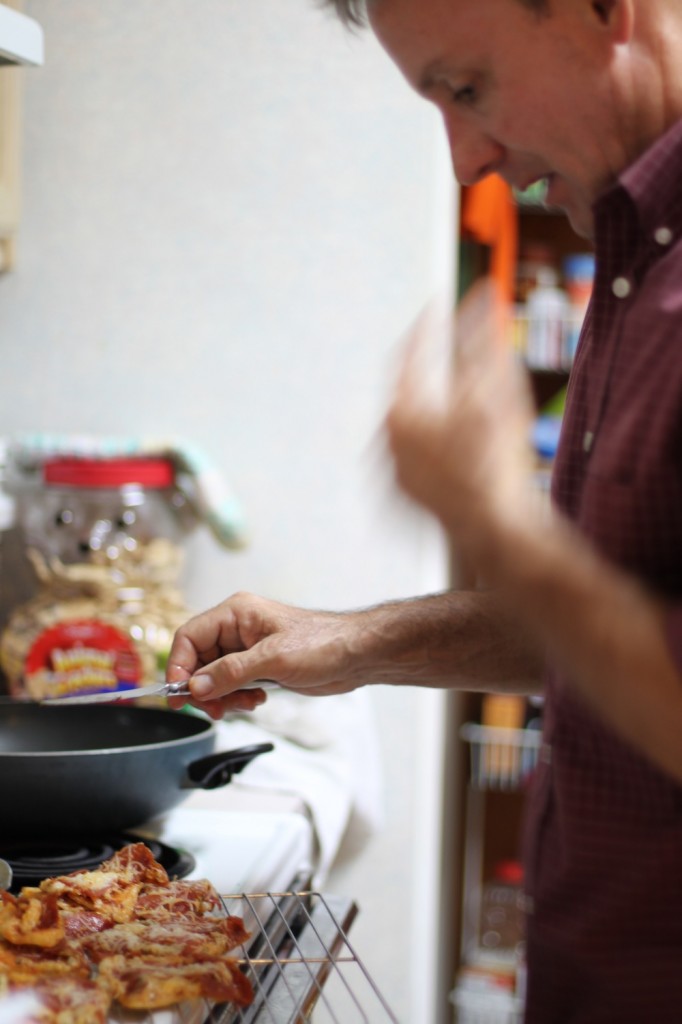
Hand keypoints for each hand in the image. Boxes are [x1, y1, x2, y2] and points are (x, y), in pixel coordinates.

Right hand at [166, 592, 361, 716]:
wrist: (356, 655)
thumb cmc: (323, 643)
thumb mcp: (273, 659)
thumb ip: (231, 673)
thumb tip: (196, 687)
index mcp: (236, 613)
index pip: (189, 637)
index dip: (179, 666)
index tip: (180, 694)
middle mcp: (237, 629)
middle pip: (197, 660)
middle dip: (203, 688)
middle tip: (216, 709)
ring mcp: (247, 648)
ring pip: (213, 676)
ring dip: (222, 696)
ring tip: (244, 704)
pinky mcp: (258, 666)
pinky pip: (231, 684)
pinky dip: (236, 697)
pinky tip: (256, 700)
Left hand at [385, 281, 536, 563]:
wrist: (494, 529)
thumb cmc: (495, 460)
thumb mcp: (498, 391)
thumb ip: (486, 340)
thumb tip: (484, 299)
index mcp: (400, 408)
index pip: (410, 353)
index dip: (428, 327)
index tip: (438, 308)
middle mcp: (385, 439)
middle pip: (409, 391)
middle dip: (434, 374)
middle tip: (455, 360)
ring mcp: (390, 471)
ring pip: (413, 428)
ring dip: (436, 414)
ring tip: (466, 416)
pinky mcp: (402, 497)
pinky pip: (416, 460)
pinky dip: (435, 449)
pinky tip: (461, 453)